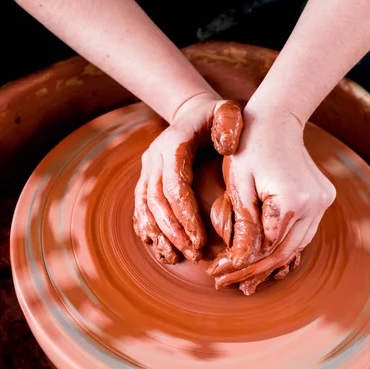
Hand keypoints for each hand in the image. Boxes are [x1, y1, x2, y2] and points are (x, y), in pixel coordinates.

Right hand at [133, 93, 242, 263]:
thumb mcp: (228, 112)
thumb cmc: (218, 117)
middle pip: (156, 201)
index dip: (185, 215)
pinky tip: (158, 246)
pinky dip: (146, 227)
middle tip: (192, 253)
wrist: (193, 112)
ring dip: (159, 233)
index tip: (200, 239)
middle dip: (173, 231)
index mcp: (174, 144)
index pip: (174, 186)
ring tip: (176, 256)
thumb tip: (225, 147)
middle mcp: (154, 156)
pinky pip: (140, 205)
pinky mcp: (146, 177)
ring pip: (144, 206)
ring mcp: (148, 167)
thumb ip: (229, 124)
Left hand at [206, 106, 335, 294]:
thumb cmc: (250, 146)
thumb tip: (240, 261)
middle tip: (226, 283)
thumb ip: (243, 224)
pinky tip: (263, 259)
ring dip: (270, 263)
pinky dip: (283, 246)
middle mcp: (315, 204)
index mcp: (292, 199)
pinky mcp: (324, 200)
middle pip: (284, 251)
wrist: (278, 118)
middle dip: (254, 271)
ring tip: (244, 280)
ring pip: (297, 246)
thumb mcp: (238, 185)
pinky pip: (302, 232)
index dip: (240, 265)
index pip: (265, 246)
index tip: (217, 274)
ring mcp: (324, 202)